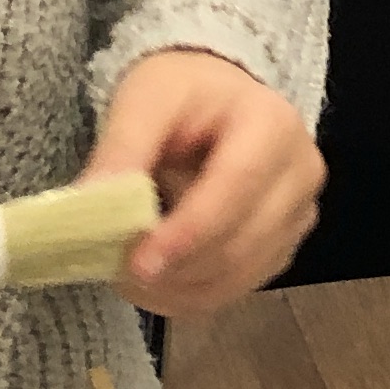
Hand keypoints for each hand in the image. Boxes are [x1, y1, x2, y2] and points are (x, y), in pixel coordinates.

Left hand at [86, 47, 323, 319]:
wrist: (217, 99)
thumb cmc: (184, 93)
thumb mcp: (145, 101)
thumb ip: (121, 149)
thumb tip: (88, 203)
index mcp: (273, 124)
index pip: (235, 188)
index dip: (187, 232)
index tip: (137, 262)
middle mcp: (300, 174)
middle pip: (240, 244)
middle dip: (174, 267)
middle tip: (115, 270)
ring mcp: (298, 216)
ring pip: (237, 278)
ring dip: (177, 289)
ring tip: (126, 275)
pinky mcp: (283, 248)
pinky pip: (235, 290)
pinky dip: (188, 295)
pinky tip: (154, 280)